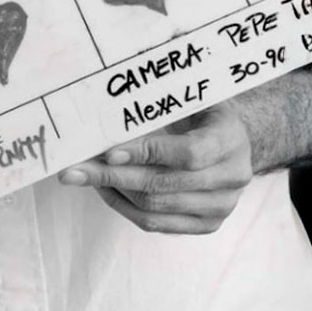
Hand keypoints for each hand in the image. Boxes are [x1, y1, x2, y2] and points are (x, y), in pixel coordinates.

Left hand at [56, 101, 254, 233]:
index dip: (147, 154)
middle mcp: (231, 177)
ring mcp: (220, 206)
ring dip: (114, 192)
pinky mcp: (206, 224)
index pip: (188, 153)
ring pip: (156, 208)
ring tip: (85, 176)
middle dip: (114, 176)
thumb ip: (164, 96)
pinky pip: (156, 224)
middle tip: (76, 170)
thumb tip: (118, 85)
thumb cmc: (205, 112)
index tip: (108, 152)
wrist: (236, 142)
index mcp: (229, 140)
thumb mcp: (193, 96)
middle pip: (164, 185)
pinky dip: (124, 207)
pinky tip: (104, 189)